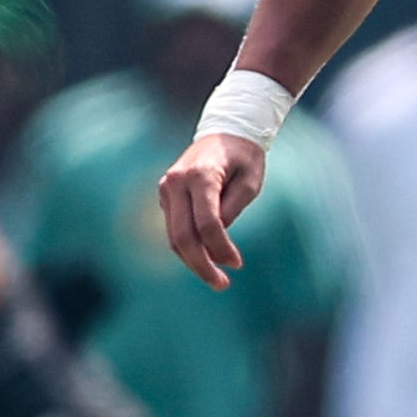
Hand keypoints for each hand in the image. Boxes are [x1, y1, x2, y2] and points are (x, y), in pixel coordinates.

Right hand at [156, 133, 269, 290]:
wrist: (226, 131)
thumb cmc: (245, 157)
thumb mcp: (250, 182)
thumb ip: (232, 209)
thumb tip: (216, 240)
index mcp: (200, 176)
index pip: (207, 224)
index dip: (221, 248)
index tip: (237, 264)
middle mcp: (176, 182)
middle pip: (183, 236)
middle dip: (201, 265)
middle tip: (222, 285)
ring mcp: (167, 188)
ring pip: (174, 236)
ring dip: (193, 261)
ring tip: (216, 279)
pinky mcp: (166, 195)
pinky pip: (175, 228)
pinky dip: (188, 247)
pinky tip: (206, 259)